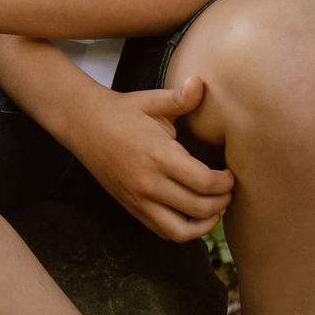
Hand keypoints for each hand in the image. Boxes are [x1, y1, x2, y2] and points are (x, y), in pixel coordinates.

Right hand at [71, 73, 234, 242]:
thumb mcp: (153, 102)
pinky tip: (193, 214)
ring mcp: (138, 199)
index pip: (205, 183)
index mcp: (159, 156)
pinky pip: (163, 232)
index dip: (226, 182)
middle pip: (199, 208)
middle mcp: (149, 183)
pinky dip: (184, 230)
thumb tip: (201, 82)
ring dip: (205, 224)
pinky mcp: (132, 208)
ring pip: (181, 231)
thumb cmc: (124, 111)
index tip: (230, 173)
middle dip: (222, 202)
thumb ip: (181, 98)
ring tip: (215, 208)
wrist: (85, 125)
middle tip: (228, 190)